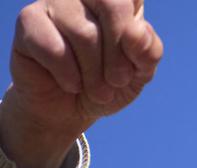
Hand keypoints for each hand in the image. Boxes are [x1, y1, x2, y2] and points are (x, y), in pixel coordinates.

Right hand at [1, 0, 162, 167]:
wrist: (72, 109)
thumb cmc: (109, 84)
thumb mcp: (139, 73)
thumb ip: (148, 51)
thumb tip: (137, 32)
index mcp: (119, 0)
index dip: (136, 31)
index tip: (136, 59)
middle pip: (111, 5)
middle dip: (119, 55)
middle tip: (118, 81)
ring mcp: (54, 2)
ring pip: (83, 31)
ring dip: (95, 73)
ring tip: (98, 91)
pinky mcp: (29, 20)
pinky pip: (54, 47)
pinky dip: (69, 75)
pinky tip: (72, 84)